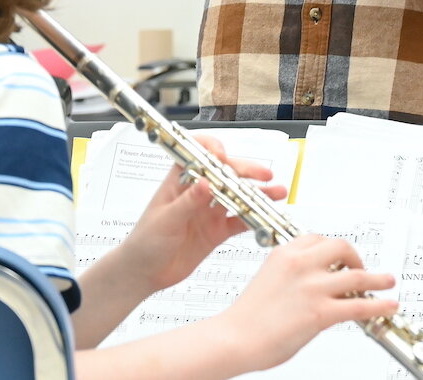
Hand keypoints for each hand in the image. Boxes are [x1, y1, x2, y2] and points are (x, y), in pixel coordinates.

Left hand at [122, 134, 287, 291]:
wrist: (145, 272)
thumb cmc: (145, 241)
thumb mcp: (165, 221)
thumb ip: (187, 203)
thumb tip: (205, 183)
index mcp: (180, 180)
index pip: (199, 153)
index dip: (214, 150)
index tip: (225, 158)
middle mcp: (198, 191)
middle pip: (226, 172)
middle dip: (246, 170)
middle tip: (264, 175)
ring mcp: (210, 210)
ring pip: (238, 195)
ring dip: (258, 193)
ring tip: (277, 192)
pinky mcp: (217, 230)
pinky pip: (240, 220)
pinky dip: (254, 218)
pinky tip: (267, 216)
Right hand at [221, 235, 397, 371]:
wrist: (233, 339)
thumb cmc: (246, 318)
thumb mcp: (269, 281)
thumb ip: (293, 276)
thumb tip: (315, 284)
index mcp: (285, 253)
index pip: (318, 238)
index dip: (334, 248)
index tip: (342, 256)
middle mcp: (301, 264)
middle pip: (342, 247)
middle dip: (356, 257)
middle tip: (362, 269)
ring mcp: (312, 287)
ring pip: (357, 276)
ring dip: (377, 279)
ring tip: (387, 282)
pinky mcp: (321, 312)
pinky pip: (359, 305)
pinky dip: (379, 304)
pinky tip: (388, 305)